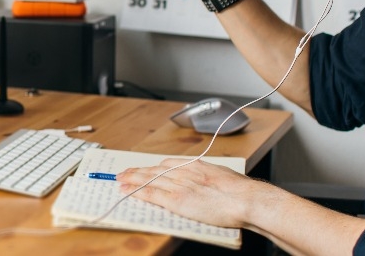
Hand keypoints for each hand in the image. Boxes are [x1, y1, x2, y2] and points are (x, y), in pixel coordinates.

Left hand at [115, 159, 258, 228]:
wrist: (244, 199)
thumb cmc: (240, 190)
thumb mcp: (222, 174)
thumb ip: (209, 175)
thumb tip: (207, 178)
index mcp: (195, 165)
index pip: (167, 164)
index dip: (152, 167)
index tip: (145, 168)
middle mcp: (184, 172)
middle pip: (154, 170)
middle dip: (137, 171)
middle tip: (124, 172)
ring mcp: (179, 185)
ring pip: (149, 179)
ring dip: (132, 179)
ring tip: (120, 179)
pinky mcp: (177, 200)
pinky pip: (152, 194)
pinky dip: (137, 192)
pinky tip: (127, 190)